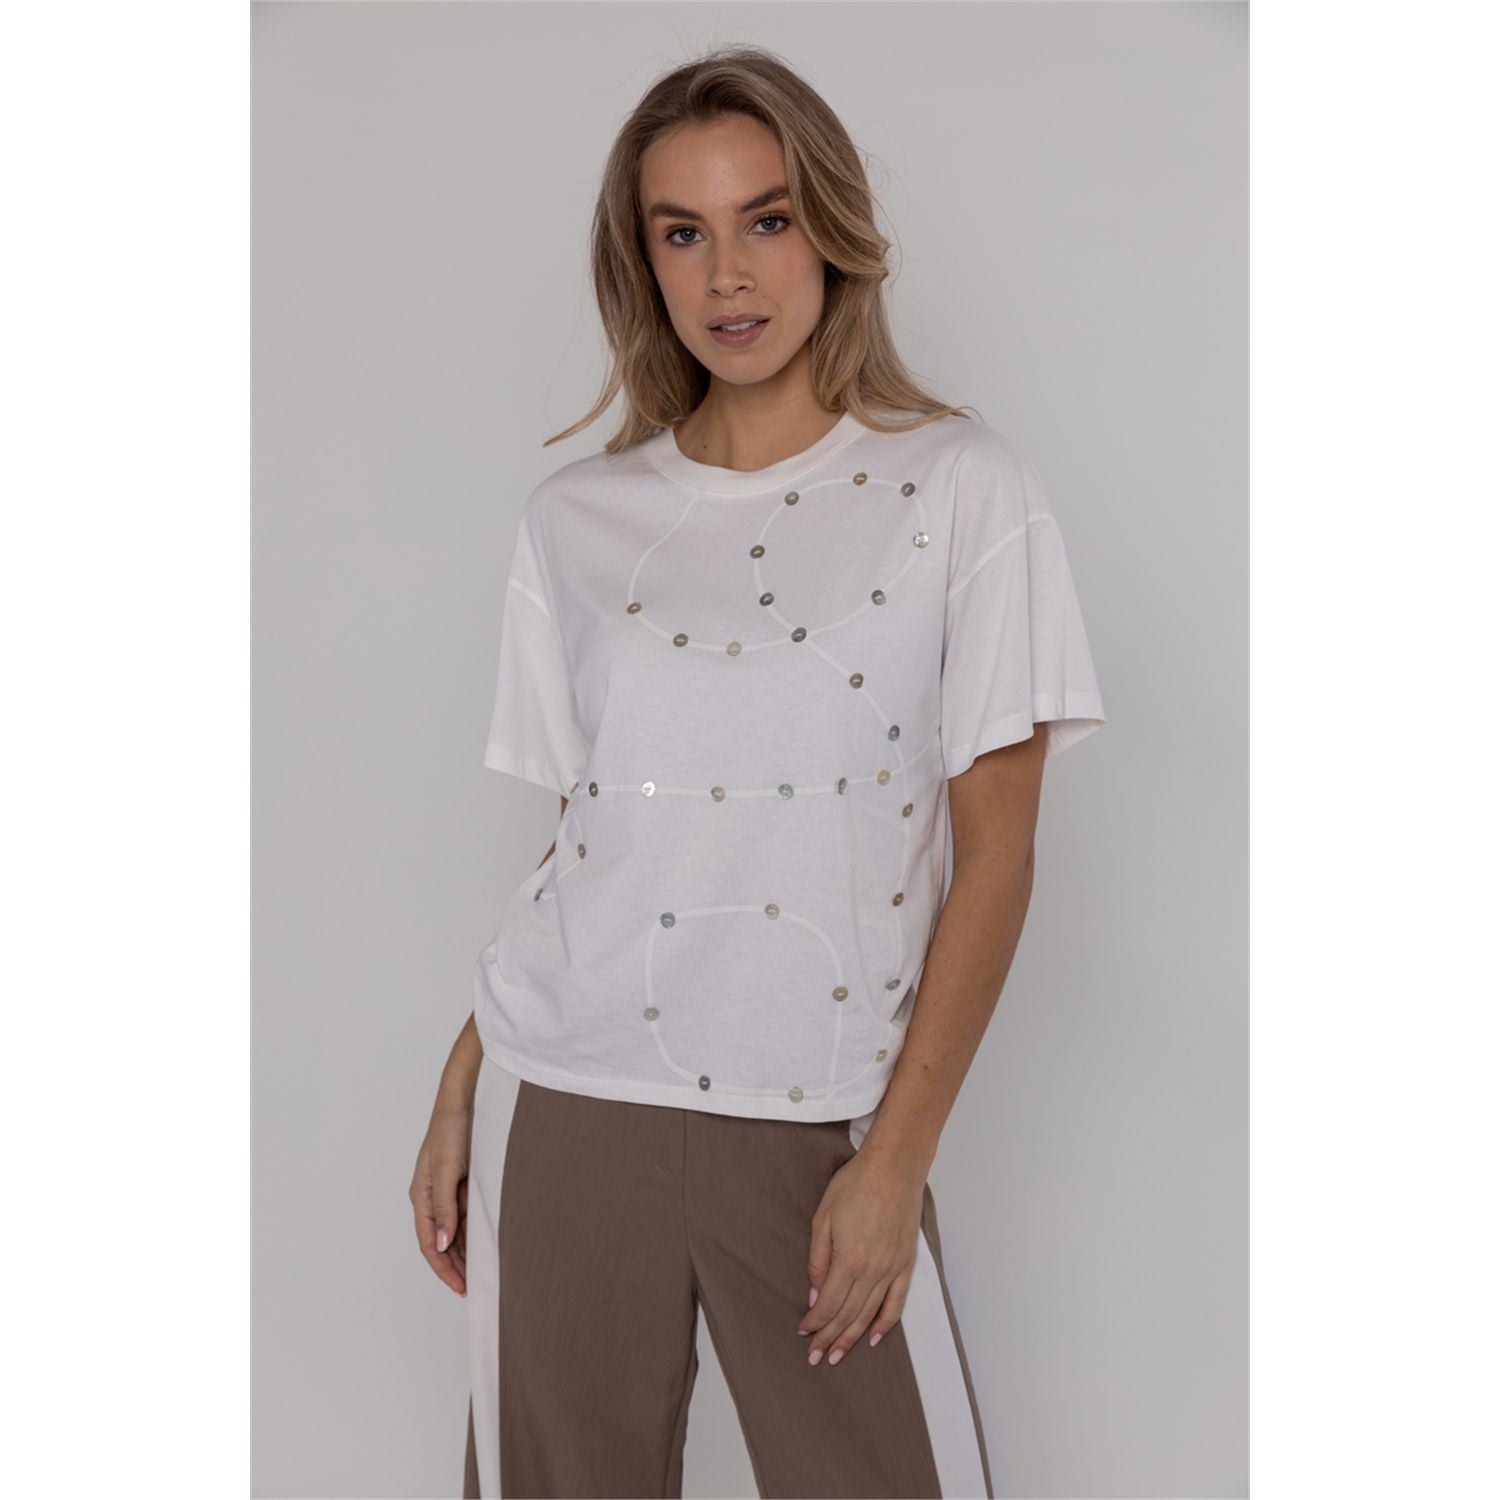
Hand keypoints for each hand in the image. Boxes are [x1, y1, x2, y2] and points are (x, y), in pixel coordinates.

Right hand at [409, 1101, 472, 1296]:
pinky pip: (464, 1217)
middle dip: (454, 1267)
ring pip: (453, 1232)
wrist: (461, 1102)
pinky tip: (484, 1245)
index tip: (460, 1287)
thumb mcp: (448, 1170)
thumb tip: (444, 1243)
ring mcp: (446, 1192)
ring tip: (480, 1274)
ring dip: (464, 1253)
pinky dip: (472, 1233)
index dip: (444, 1268)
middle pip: (441, 1243)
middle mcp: (431, 1199)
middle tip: (473, 1289)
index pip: (430, 1244)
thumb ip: (445, 1207)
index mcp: (422, 1197)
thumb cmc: (450, 1131)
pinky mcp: (459, 1185)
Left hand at [797, 1148, 925, 1364]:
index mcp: (849, 1260)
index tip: (803, 1333)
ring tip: (838, 1355)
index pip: (828, 1304)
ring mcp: (892, 1269)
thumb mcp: (823, 1217)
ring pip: (870, 1314)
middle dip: (830, 1338)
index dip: (814, 1323)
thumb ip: (818, 1259)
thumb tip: (814, 1293)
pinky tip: (875, 1338)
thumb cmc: (856, 1184)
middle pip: (848, 1315)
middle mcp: (873, 1271)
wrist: (894, 1167)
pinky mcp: (906, 1263)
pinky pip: (897, 1302)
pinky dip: (886, 1323)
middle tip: (815, 1357)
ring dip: (853, 1337)